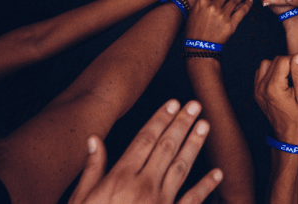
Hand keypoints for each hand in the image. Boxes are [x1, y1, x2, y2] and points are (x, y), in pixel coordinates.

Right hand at [69, 99, 221, 203]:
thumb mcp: (80, 200)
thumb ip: (92, 169)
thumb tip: (94, 139)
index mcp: (120, 178)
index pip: (145, 139)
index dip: (160, 119)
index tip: (173, 103)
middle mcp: (142, 187)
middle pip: (166, 147)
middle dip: (182, 123)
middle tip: (195, 104)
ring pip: (181, 167)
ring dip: (194, 144)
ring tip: (205, 125)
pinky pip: (191, 201)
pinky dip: (206, 186)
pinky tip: (217, 173)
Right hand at [185, 0, 252, 44]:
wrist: (199, 47)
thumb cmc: (194, 29)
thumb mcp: (194, 11)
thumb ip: (204, 0)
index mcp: (202, 2)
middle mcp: (213, 6)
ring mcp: (223, 15)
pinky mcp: (231, 24)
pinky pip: (242, 11)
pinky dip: (247, 4)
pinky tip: (249, 0)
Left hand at [254, 54, 297, 144]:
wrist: (288, 137)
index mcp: (273, 88)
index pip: (283, 60)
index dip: (297, 60)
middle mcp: (262, 87)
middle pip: (275, 60)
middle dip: (290, 62)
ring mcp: (257, 90)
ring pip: (266, 64)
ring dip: (280, 65)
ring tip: (292, 76)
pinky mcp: (257, 92)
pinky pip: (261, 72)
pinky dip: (272, 71)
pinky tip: (282, 79)